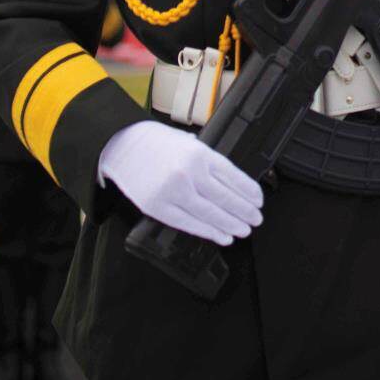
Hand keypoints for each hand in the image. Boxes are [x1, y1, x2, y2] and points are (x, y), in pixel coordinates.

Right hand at [98, 121, 263, 246]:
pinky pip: (189, 224)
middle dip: (244, 211)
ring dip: (230, 225)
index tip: (258, 201)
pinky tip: (221, 236)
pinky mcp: (158, 207)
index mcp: (199, 154)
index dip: (249, 192)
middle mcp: (189, 172)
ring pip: (210, 214)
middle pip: (225, 198)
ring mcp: (173, 191)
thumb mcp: (188, 142)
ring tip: (243, 230)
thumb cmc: (155, 143)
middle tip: (256, 219)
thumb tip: (231, 182)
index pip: (233, 177)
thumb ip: (208, 161)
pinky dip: (208, 232)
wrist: (121, 145)